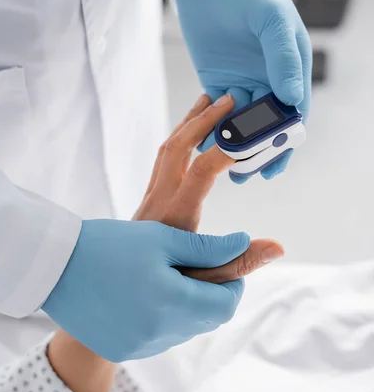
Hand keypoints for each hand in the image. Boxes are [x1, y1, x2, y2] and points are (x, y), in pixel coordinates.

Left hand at [43, 94, 282, 362]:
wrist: (113, 292)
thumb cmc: (159, 291)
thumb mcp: (204, 282)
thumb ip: (241, 262)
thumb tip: (278, 246)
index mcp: (174, 218)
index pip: (200, 172)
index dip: (226, 149)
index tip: (252, 135)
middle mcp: (159, 202)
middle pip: (177, 148)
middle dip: (204, 120)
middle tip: (229, 99)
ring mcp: (150, 198)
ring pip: (167, 150)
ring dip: (189, 123)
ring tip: (210, 103)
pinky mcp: (149, 200)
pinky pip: (164, 160)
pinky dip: (181, 139)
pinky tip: (194, 136)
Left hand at [175, 0, 311, 183]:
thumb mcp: (273, 21)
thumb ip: (284, 60)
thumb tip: (293, 101)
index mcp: (291, 68)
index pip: (292, 112)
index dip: (285, 140)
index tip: (275, 163)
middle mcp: (269, 79)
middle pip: (267, 124)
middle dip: (258, 151)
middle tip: (247, 173)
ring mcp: (243, 81)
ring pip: (241, 122)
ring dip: (234, 146)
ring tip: (225, 169)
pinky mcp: (218, 81)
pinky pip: (216, 112)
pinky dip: (213, 129)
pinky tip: (205, 147)